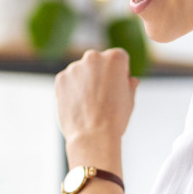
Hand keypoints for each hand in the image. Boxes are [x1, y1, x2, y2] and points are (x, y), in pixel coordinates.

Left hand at [56, 48, 137, 165]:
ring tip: (89, 104)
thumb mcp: (129, 100)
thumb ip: (129, 85)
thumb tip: (131, 80)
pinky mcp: (60, 79)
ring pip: (81, 72)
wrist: (93, 135)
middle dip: (100, 75)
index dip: (120, 74)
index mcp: (115, 58)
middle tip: (103, 96)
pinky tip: (78, 105)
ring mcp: (74, 67)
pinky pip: (68, 81)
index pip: (119, 58)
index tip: (118, 88)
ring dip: (85, 82)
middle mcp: (93, 57)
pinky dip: (71, 90)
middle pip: (98, 62)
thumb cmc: (115, 118)